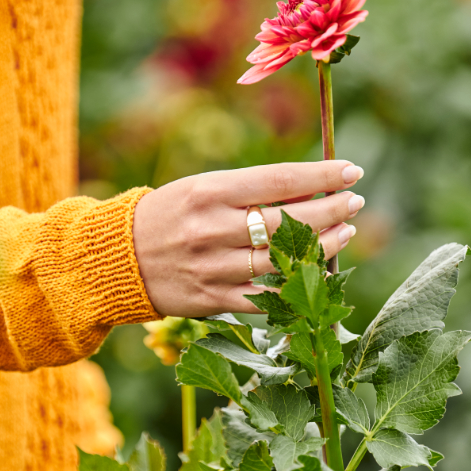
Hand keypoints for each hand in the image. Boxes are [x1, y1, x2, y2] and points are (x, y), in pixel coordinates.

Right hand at [132, 160, 364, 316]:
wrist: (116, 258)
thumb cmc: (168, 215)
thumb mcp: (200, 189)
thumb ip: (248, 192)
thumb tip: (309, 193)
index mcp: (209, 192)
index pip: (279, 181)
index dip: (322, 177)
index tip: (351, 171)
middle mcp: (212, 229)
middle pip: (288, 222)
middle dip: (331, 210)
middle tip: (355, 202)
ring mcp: (213, 268)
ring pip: (283, 261)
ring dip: (323, 247)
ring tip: (345, 232)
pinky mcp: (213, 299)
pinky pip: (266, 297)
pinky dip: (295, 286)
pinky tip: (318, 272)